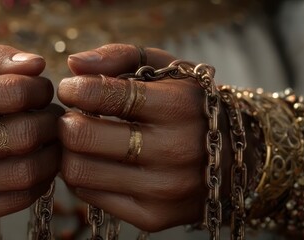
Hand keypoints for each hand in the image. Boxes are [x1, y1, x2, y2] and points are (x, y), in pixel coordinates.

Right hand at [0, 45, 61, 228]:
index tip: (38, 89)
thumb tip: (36, 66)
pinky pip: (14, 201)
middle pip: (19, 136)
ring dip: (50, 154)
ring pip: (23, 173)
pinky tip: (35, 165)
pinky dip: (38, 182)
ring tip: (47, 140)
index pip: (5, 94)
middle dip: (48, 122)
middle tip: (49, 116)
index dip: (36, 89)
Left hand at [58, 44, 232, 231]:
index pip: (100, 93)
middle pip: (81, 136)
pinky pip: (89, 196)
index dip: (74, 89)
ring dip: (70, 152)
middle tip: (74, 117)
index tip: (73, 89)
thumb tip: (74, 65)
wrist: (236, 160)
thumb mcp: (167, 68)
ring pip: (79, 170)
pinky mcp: (153, 216)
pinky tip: (98, 164)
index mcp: (177, 105)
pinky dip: (84, 177)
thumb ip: (119, 56)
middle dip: (67, 122)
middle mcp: (174, 149)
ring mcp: (164, 188)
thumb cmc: (189, 106)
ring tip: (83, 141)